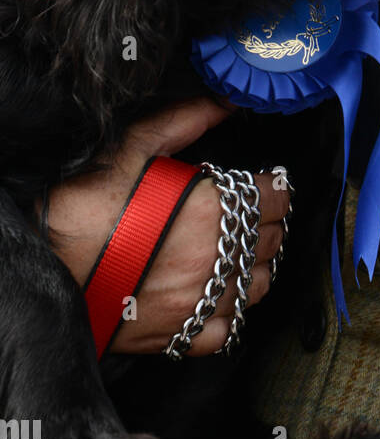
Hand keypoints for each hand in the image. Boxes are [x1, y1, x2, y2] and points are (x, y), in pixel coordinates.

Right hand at [36, 98, 293, 354]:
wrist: (44, 256)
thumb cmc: (85, 200)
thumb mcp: (136, 143)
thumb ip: (188, 120)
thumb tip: (224, 104)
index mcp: (212, 207)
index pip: (276, 197)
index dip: (272, 188)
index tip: (264, 185)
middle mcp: (213, 255)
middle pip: (271, 240)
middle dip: (265, 223)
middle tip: (246, 214)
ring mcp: (198, 300)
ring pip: (257, 287)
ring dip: (253, 266)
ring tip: (233, 251)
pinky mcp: (177, 334)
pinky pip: (224, 331)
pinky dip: (226, 314)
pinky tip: (212, 294)